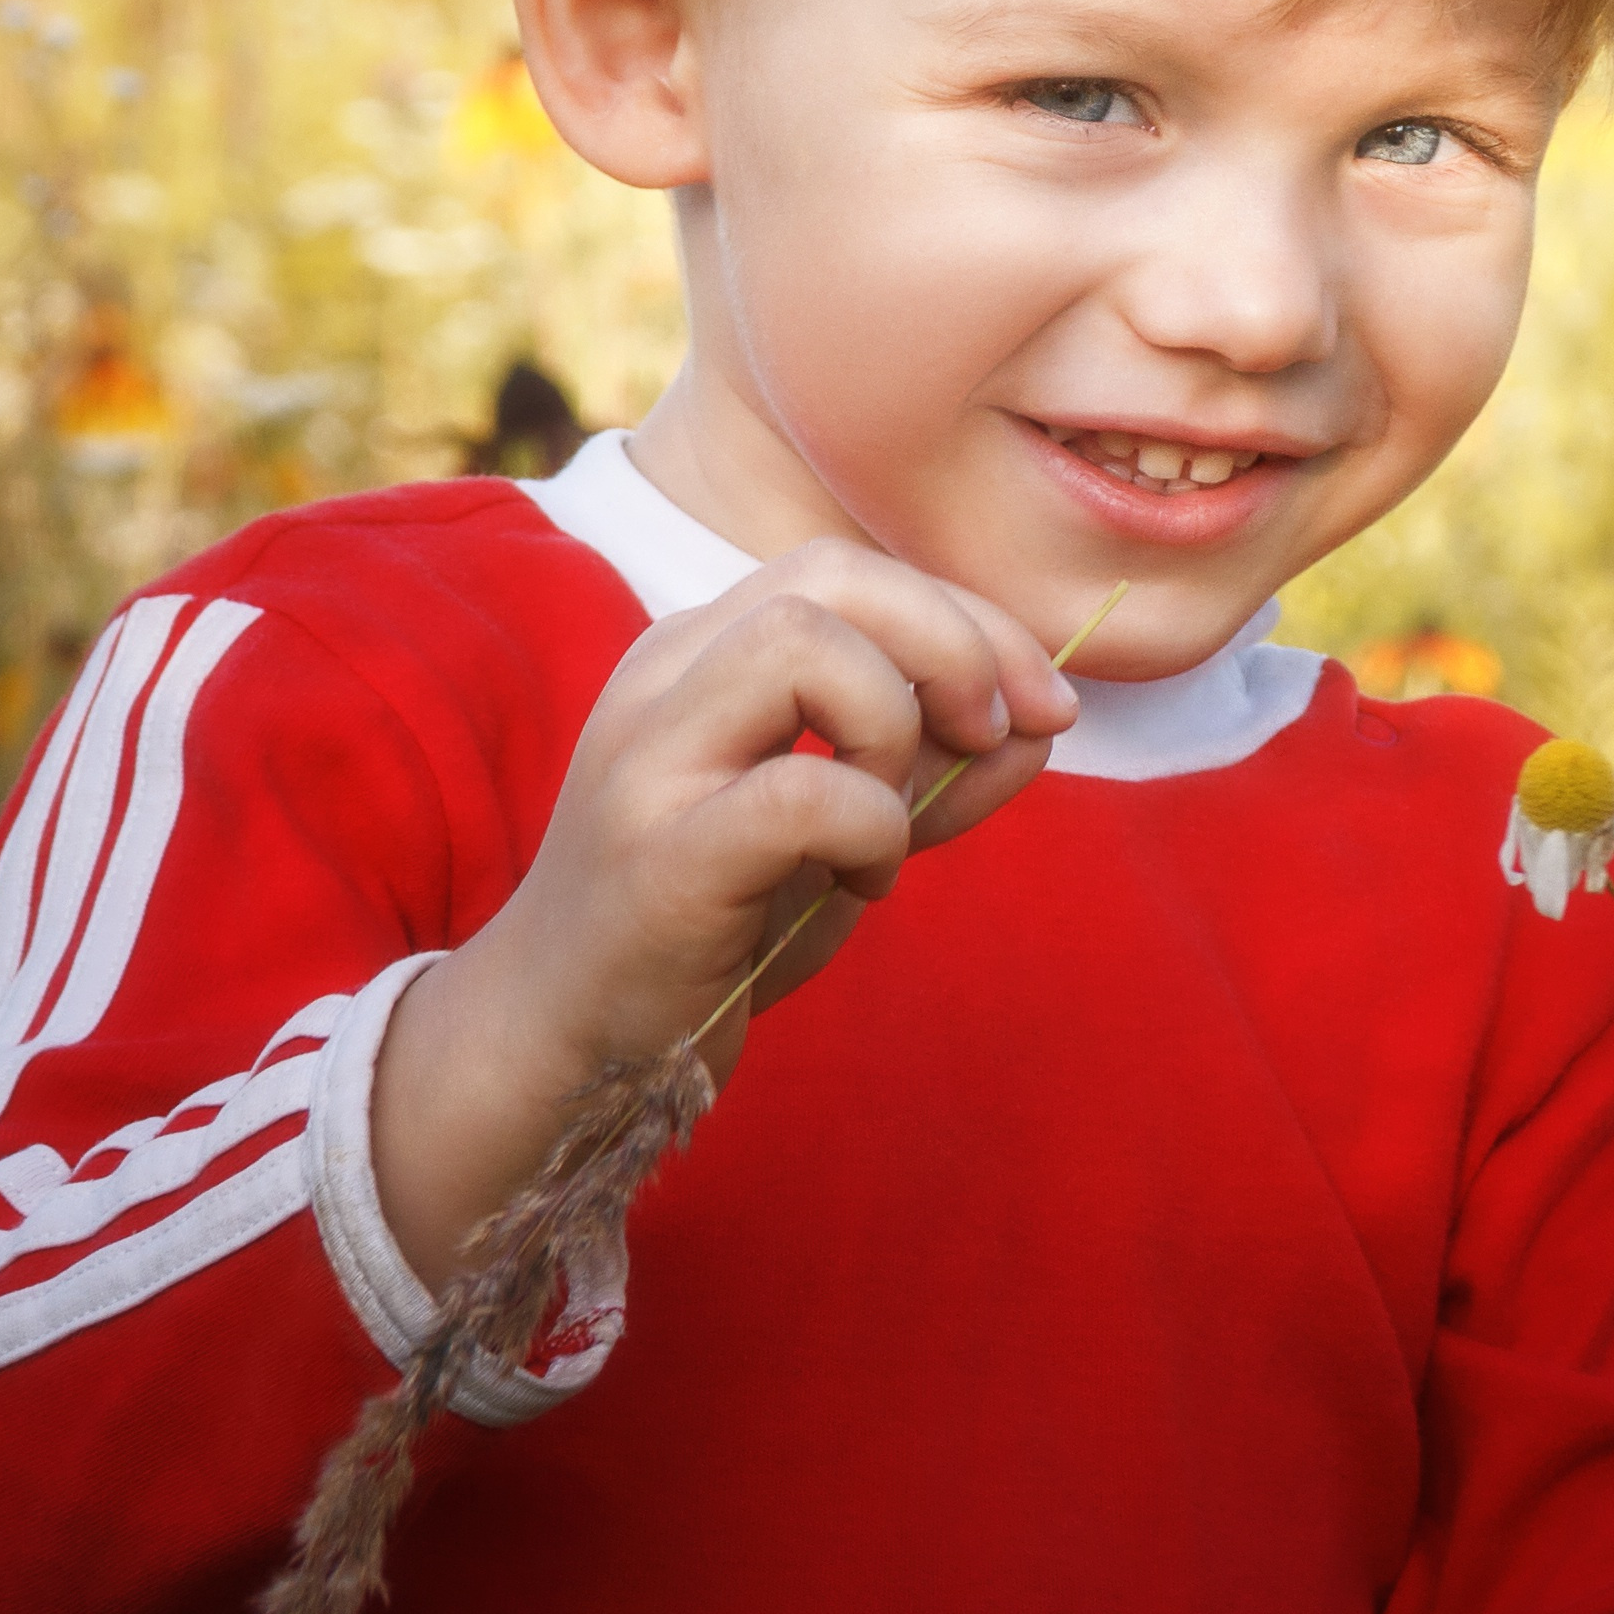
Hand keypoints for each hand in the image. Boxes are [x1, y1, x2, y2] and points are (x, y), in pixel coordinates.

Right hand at [373, 541, 1076, 1281]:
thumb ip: (934, 774)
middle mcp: (665, 681)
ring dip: (894, 727)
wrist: (567, 1042)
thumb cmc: (708, 926)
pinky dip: (872, 827)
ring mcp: (650, 761)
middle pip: (831, 576)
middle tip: (995, 733)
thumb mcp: (840, 833)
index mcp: (701, 655)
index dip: (968, 618)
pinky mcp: (659, 857)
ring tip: (890, 820)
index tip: (1043, 703)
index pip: (850, 572)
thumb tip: (1046, 724)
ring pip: (804, 648)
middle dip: (954, 641)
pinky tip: (861, 882)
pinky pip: (803, 792)